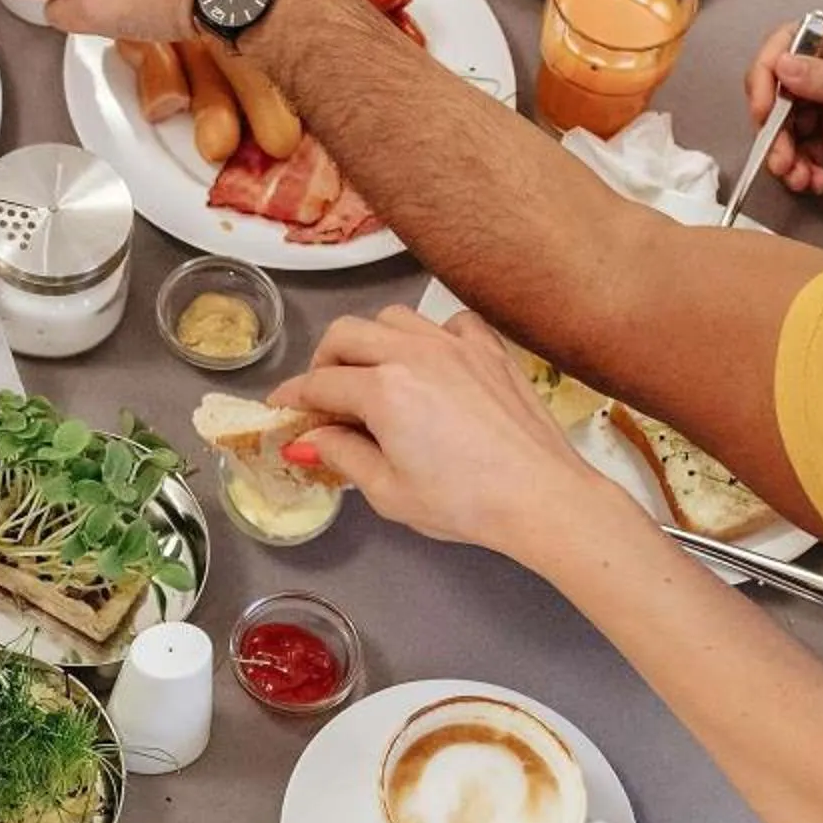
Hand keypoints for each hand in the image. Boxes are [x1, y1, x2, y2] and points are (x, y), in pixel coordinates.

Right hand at [271, 305, 642, 563]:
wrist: (541, 496)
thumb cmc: (463, 503)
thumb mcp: (388, 491)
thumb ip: (342, 456)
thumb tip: (307, 441)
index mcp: (382, 390)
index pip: (319, 384)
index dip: (293, 399)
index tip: (281, 410)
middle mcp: (414, 354)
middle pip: (346, 334)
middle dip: (324, 361)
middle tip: (324, 397)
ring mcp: (455, 345)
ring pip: (393, 319)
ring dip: (371, 342)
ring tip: (373, 376)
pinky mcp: (490, 350)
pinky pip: (448, 323)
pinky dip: (430, 336)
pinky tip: (432, 363)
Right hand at [744, 14, 822, 211]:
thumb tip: (783, 65)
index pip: (795, 42)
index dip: (770, 69)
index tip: (765, 106)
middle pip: (782, 90)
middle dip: (772, 123)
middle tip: (780, 156)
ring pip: (787, 129)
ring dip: (782, 153)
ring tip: (798, 177)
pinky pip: (805, 159)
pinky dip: (800, 173)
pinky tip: (814, 185)